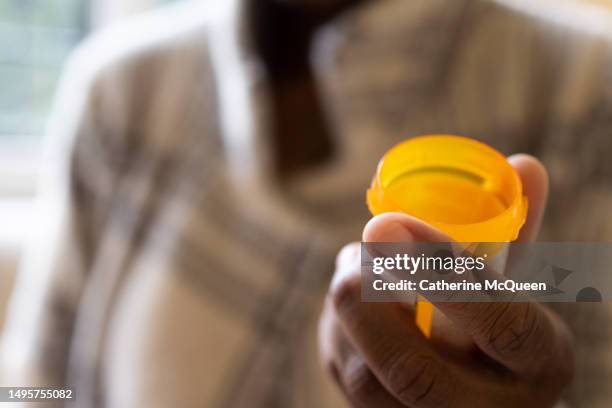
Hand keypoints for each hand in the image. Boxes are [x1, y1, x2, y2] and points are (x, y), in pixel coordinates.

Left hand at [319, 155, 573, 406]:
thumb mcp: (516, 285)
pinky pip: (346, 379)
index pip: (501, 324)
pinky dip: (337, 332)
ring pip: (368, 379)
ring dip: (346, 311)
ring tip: (351, 265)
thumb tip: (522, 164)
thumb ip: (514, 230)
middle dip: (369, 301)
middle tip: (353, 251)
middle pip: (415, 372)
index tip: (391, 222)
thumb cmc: (500, 328)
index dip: (445, 271)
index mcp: (536, 363)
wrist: (486, 398)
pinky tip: (347, 303)